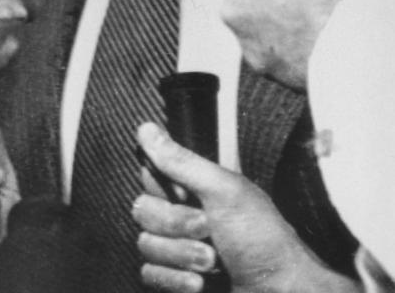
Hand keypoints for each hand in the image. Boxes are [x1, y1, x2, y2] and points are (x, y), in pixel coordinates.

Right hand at [132, 123, 357, 292]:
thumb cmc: (264, 241)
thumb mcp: (225, 192)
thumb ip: (181, 161)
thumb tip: (147, 130)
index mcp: (195, 191)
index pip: (150, 176)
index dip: (164, 188)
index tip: (186, 194)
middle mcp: (183, 217)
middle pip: (143, 212)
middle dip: (176, 225)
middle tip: (208, 229)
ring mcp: (178, 250)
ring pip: (145, 245)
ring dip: (181, 255)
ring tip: (213, 262)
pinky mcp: (175, 279)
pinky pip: (149, 274)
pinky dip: (175, 279)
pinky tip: (200, 282)